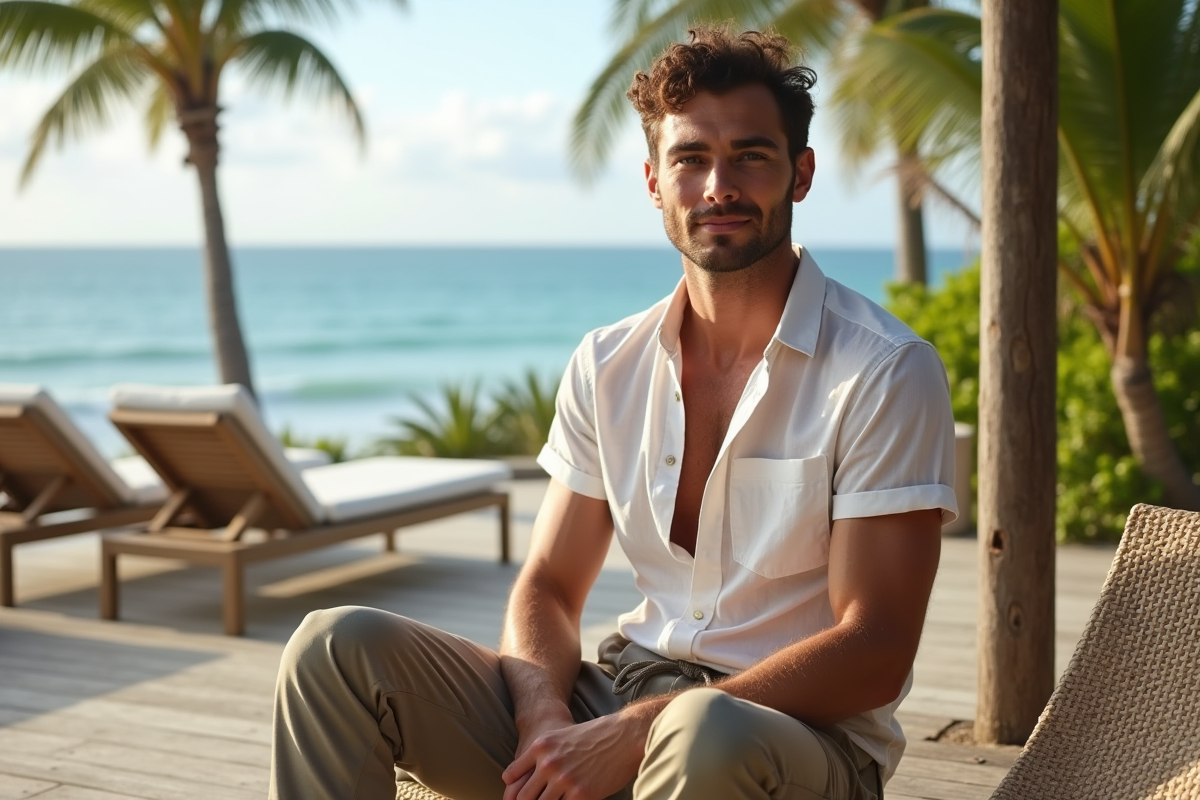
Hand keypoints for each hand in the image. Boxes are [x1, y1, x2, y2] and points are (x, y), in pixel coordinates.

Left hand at [501, 711, 647, 799]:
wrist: (624, 735)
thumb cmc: (596, 735)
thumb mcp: (562, 736)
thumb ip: (543, 754)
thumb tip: (532, 776)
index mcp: (540, 746)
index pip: (512, 775)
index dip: (511, 790)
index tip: (513, 798)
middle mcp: (548, 763)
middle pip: (523, 796)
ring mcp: (564, 780)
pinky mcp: (581, 794)